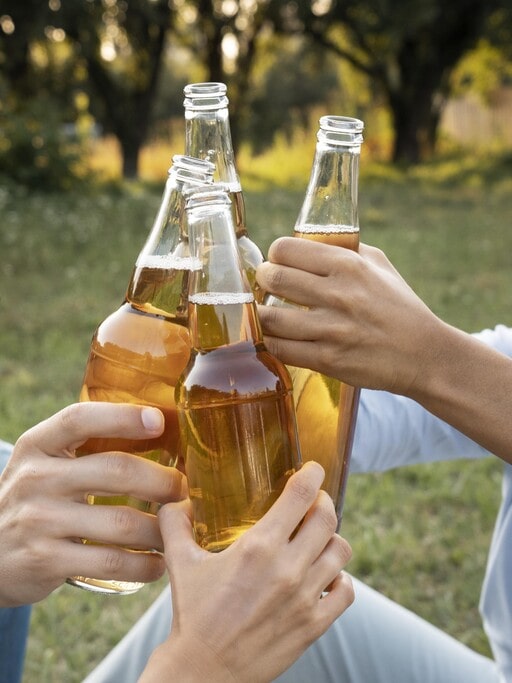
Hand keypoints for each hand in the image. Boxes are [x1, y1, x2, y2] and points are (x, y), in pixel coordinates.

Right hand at [0, 402, 185, 605]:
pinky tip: (158, 562)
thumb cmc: (37, 497)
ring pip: (121, 522)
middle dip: (162, 481)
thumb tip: (160, 427)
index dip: (123, 417)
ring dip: (161, 529)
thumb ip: (86, 444)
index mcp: (38, 444)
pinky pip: (110, 563)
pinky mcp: (46, 561)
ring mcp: (39, 521)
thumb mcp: (46, 462)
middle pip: (116, 470)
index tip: (159, 421)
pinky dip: (144, 565)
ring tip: (178, 529)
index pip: (80, 419)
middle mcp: (36, 478)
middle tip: (185, 490)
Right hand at [140, 462, 352, 682]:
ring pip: (341, 551)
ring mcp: (305, 597)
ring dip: (332, 539)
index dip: (312, 475)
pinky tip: (325, 577)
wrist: (204, 671)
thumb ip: (175, 524)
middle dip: (323, 502)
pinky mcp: (314, 625)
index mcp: (258, 547)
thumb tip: (174, 500)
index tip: (314, 469)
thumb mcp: (180, 563)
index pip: (300, 495)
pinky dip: (340, 579)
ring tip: (318, 540)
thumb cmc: (193, 615)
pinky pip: (346, 591)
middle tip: (314, 502)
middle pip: (327, 518)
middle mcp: (287, 568)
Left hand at [257, 237, 440, 395]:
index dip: (275, 255)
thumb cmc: (400, 307)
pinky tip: (279, 338)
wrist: (425, 355)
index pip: (286, 249)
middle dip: (263, 280)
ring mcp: (331, 330)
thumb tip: (310, 243)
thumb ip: (345, 251)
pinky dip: (273, 342)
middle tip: (267, 286)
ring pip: (270, 317)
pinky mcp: (328, 360)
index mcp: (348, 265)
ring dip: (263, 315)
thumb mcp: (380, 266)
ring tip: (268, 313)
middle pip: (273, 278)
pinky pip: (281, 349)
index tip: (277, 262)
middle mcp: (337, 295)